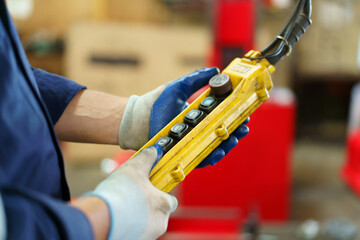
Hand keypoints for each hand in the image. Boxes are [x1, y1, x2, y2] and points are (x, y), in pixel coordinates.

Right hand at [89, 146, 176, 239]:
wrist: (101, 218)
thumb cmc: (120, 194)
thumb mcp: (135, 167)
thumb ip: (147, 157)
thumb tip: (155, 150)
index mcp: (164, 205)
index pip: (171, 199)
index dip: (160, 192)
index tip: (150, 187)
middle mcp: (160, 223)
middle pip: (158, 212)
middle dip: (147, 204)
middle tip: (133, 195)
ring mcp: (148, 235)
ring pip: (146, 223)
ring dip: (138, 215)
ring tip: (122, 205)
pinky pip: (135, 231)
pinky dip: (129, 225)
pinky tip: (118, 216)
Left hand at [118, 67, 248, 166]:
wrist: (140, 117)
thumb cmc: (158, 102)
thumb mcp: (180, 87)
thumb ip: (196, 79)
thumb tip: (215, 71)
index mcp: (201, 115)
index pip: (223, 117)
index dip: (235, 116)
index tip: (245, 113)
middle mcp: (199, 129)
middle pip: (223, 133)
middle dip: (236, 131)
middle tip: (244, 128)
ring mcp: (192, 142)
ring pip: (215, 147)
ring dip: (228, 145)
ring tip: (234, 139)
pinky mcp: (184, 152)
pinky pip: (201, 158)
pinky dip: (211, 157)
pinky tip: (218, 152)